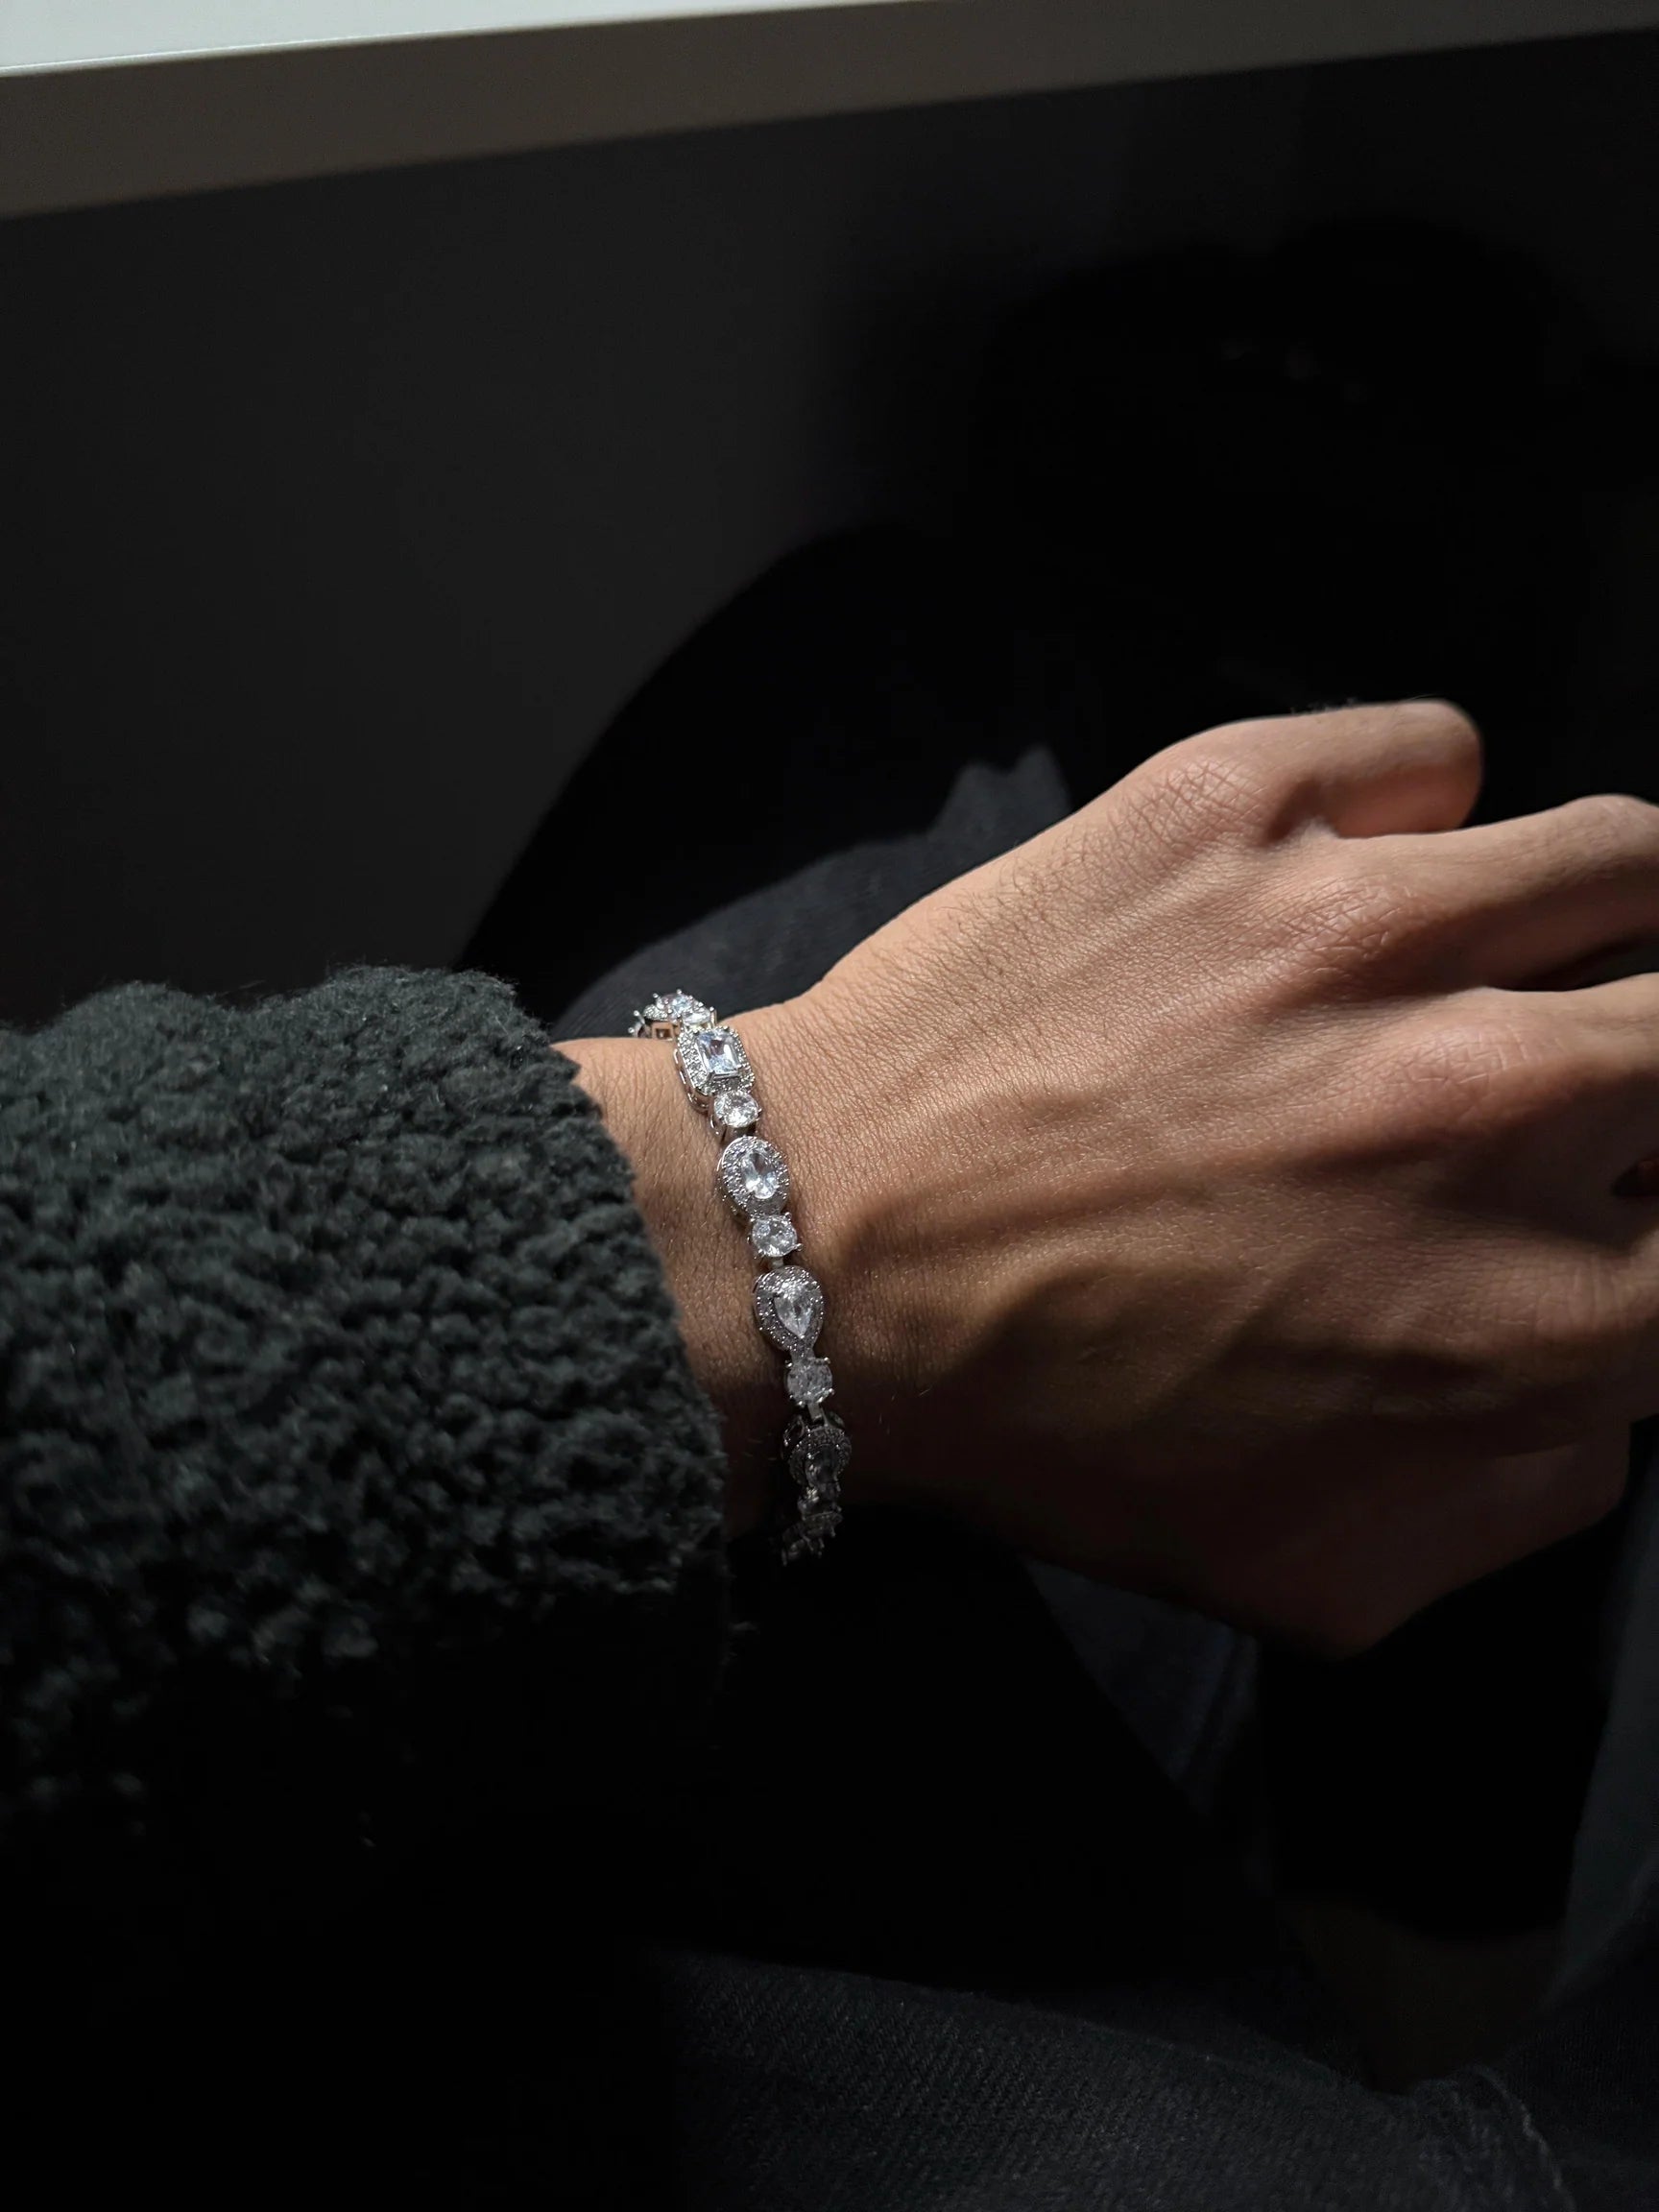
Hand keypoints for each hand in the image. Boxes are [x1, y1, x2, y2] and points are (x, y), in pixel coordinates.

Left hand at [731, 702, 1658, 1648]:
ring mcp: (1361, 929)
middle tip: (1567, 1087)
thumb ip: (1528, 1496)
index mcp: (1527, 1312)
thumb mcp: (1318, 1571)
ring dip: (1602, 919)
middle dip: (1653, 1070)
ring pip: (1628, 858)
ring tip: (1517, 953)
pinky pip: (1432, 748)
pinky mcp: (1234, 808)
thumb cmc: (1047, 1422)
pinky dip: (1424, 807)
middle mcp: (1484, 1102)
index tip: (1616, 1206)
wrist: (817, 1257)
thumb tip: (1615, 1389)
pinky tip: (1359, 875)